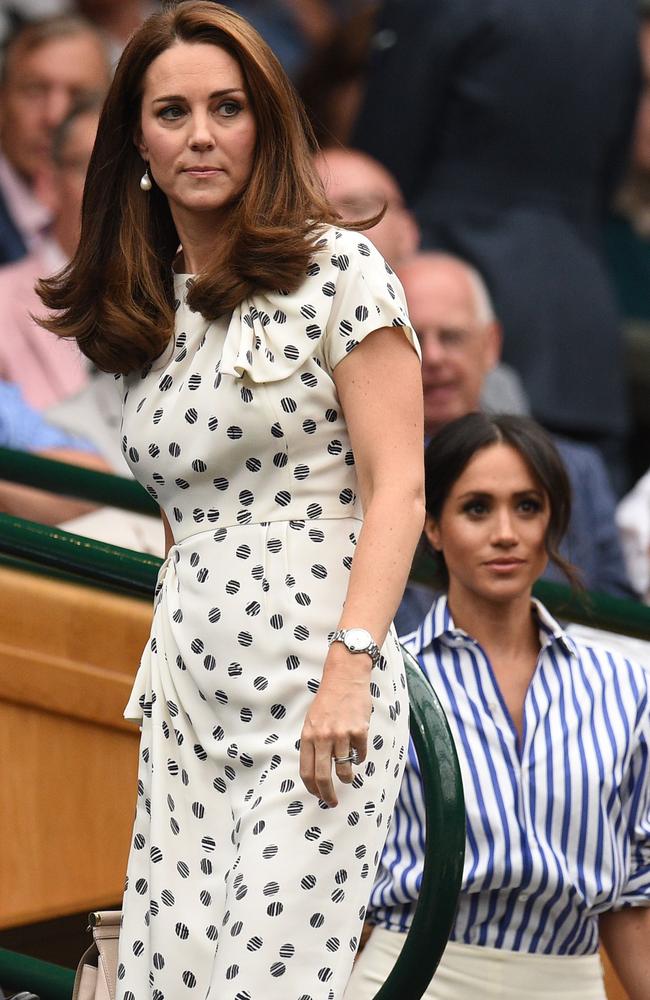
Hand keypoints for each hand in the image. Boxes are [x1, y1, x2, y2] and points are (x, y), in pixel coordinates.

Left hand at [299, 644, 371, 806]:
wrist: (345, 678)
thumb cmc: (328, 700)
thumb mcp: (312, 721)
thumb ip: (313, 743)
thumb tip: (317, 770)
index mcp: (308, 735)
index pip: (306, 771)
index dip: (312, 788)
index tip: (318, 796)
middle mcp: (323, 737)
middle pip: (323, 776)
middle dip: (328, 794)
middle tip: (333, 802)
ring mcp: (341, 735)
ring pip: (344, 769)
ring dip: (347, 777)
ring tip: (348, 777)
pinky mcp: (359, 731)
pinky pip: (360, 755)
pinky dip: (360, 757)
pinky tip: (358, 750)